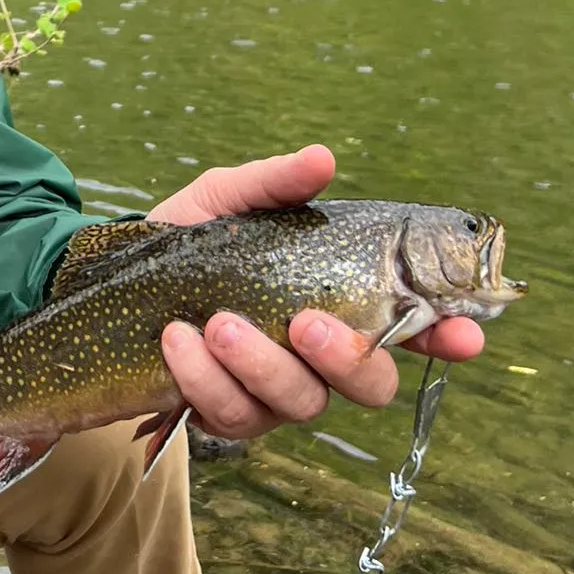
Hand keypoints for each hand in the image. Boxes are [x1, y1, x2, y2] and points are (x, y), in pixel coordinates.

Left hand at [151, 144, 483, 438]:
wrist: (109, 279)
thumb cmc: (189, 240)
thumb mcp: (227, 199)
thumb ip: (275, 183)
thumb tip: (323, 159)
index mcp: (338, 299)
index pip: (413, 326)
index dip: (448, 334)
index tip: (463, 334)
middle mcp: (318, 355)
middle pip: (371, 383)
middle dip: (346, 358)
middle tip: (304, 321)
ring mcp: (276, 391)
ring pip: (300, 404)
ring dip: (259, 363)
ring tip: (214, 321)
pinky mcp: (226, 413)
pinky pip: (231, 413)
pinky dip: (203, 376)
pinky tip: (176, 339)